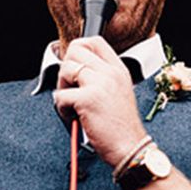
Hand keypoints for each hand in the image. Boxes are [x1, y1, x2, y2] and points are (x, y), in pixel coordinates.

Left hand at [54, 36, 146, 168]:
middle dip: (66, 69)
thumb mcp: (118, 92)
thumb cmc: (121, 127)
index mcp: (118, 69)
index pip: (95, 41)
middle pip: (76, 50)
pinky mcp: (87, 99)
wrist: (130, 148)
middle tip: (71, 88)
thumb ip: (101, 78)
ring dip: (62, 88)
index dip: (79, 51)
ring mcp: (100, 84)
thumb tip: (75, 70)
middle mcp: (110, 72)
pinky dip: (61, 108)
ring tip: (72, 104)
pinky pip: (60, 95)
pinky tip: (73, 117)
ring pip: (66, 69)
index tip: (76, 68)